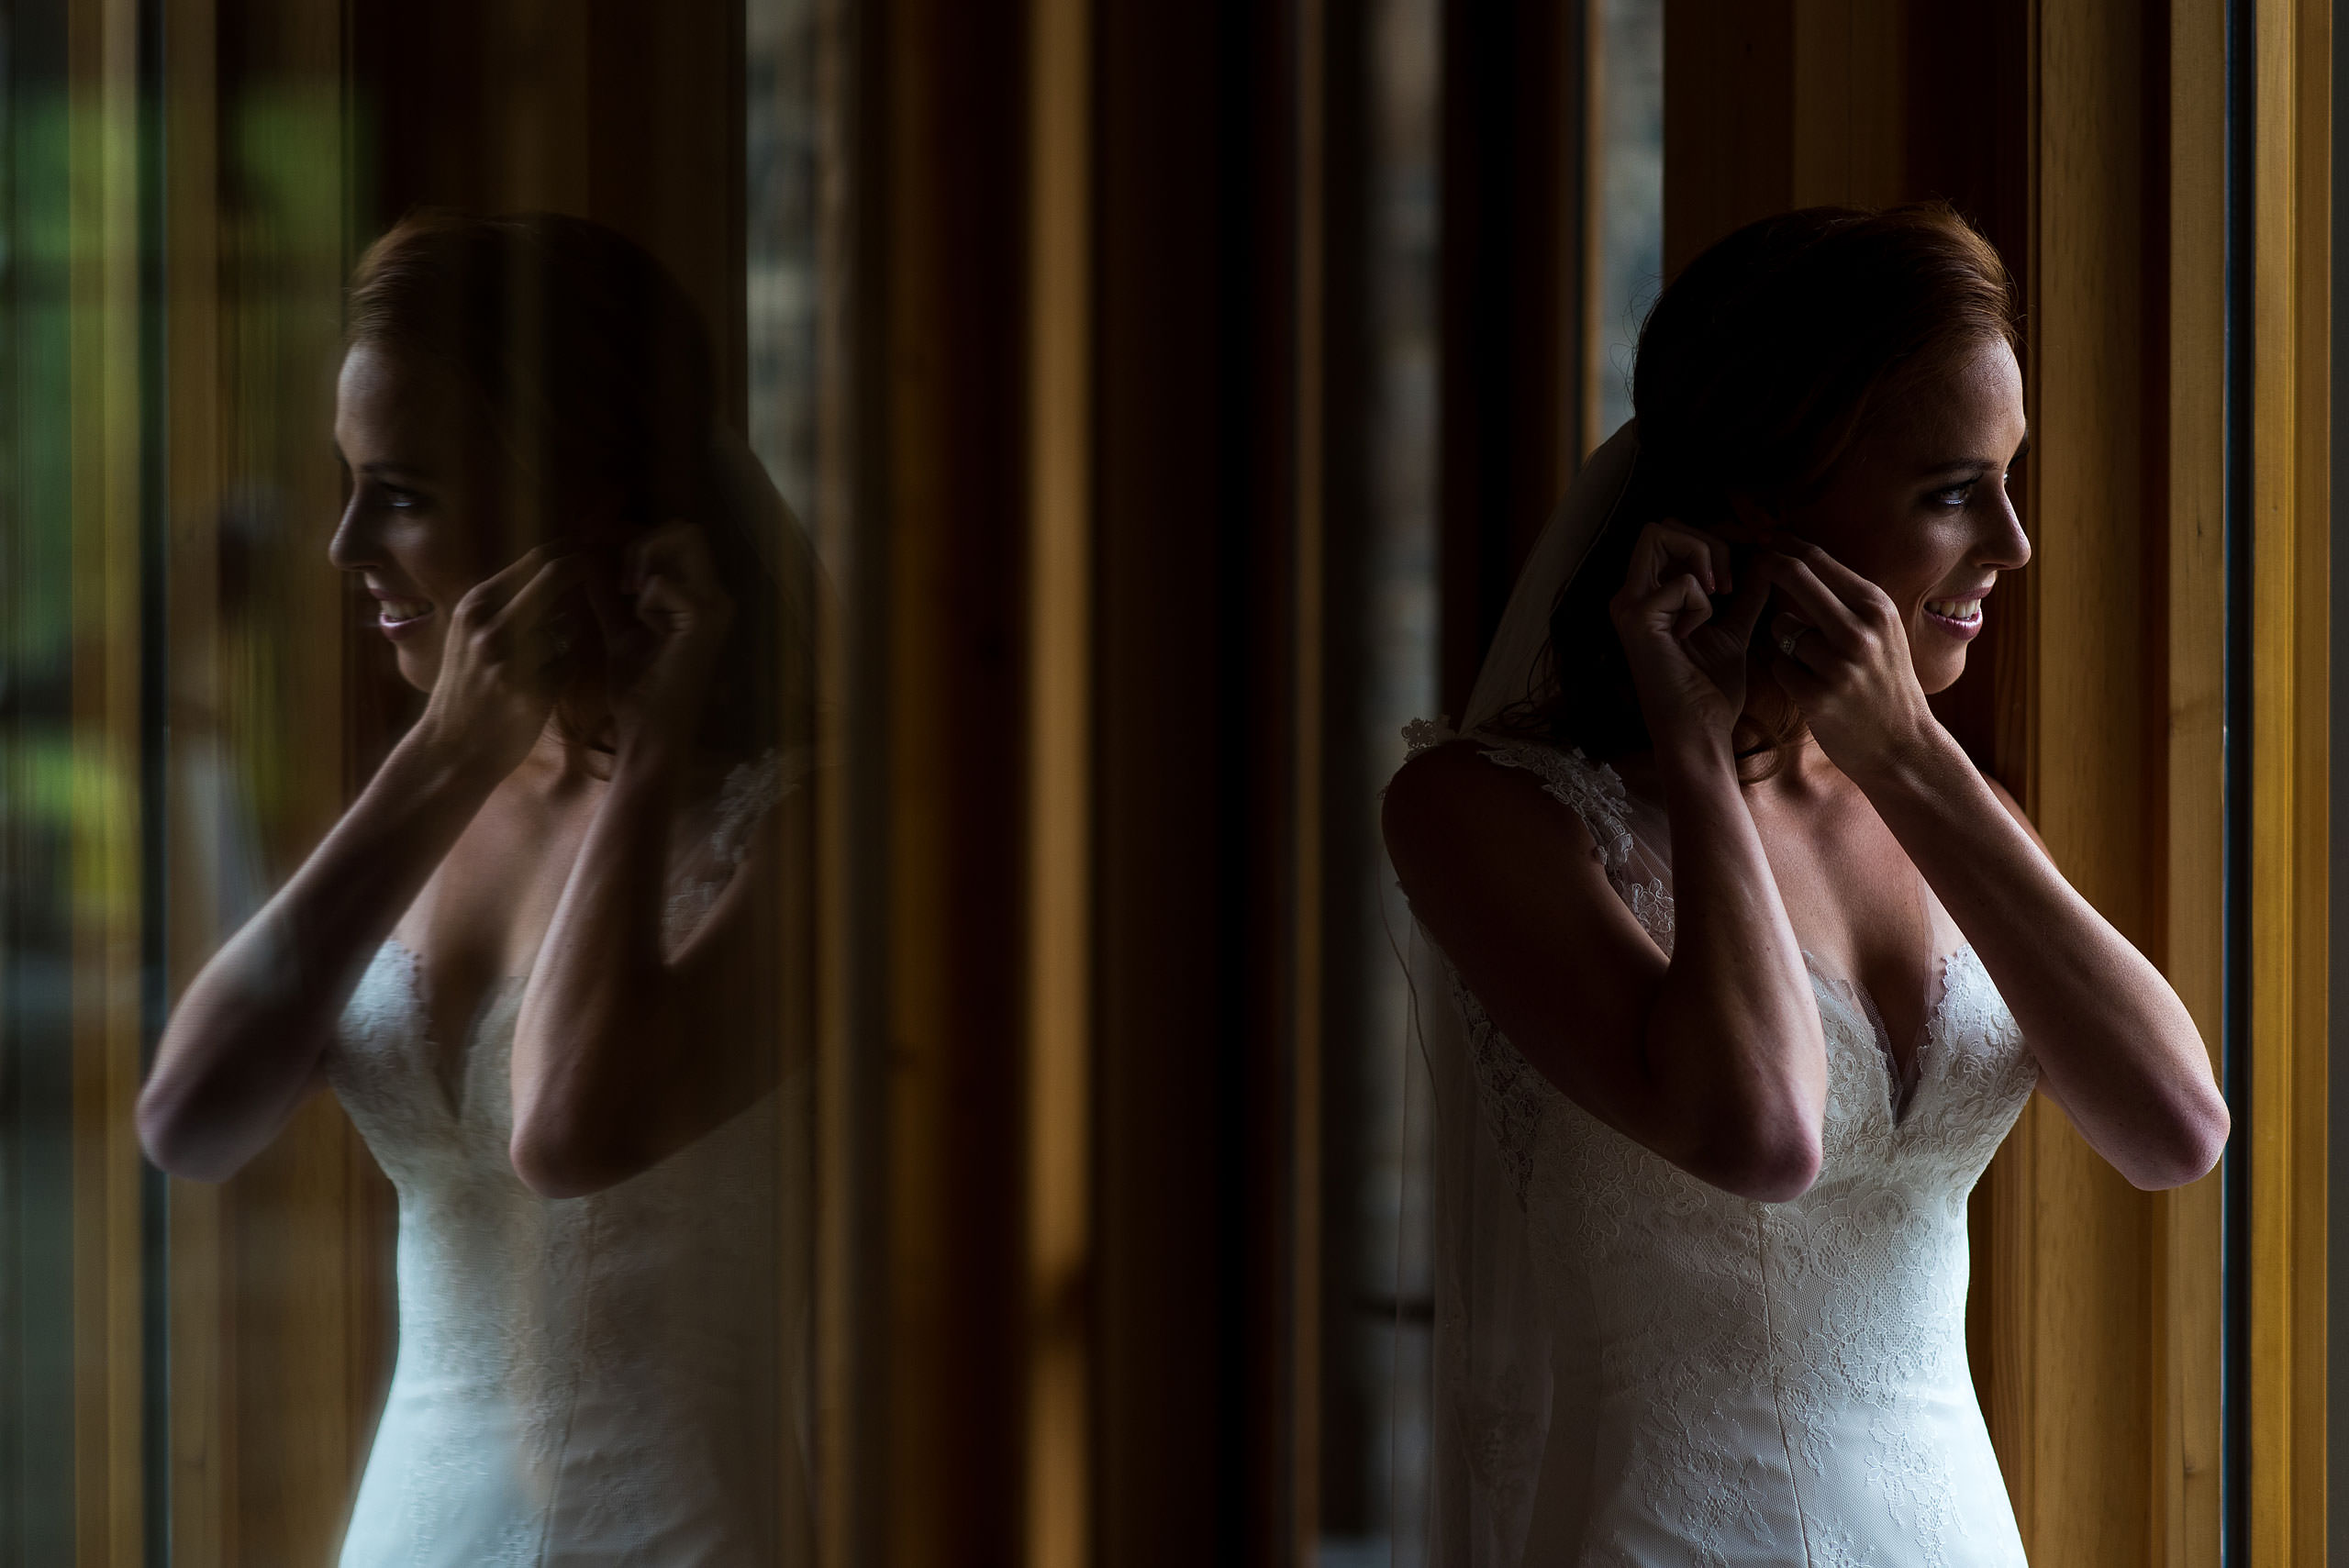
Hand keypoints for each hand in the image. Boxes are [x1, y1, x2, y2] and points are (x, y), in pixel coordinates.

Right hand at [414, 545, 582, 779]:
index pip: (532, 560)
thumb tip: (554, 564)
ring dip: (566, 637)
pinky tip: (540, 687)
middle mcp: (490, 626)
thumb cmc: (467, 686)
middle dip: (582, 568)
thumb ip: (505, 603)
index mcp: (474, 606)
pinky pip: (570, 662)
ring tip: (540, 660)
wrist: (450, 748)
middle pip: (554, 576)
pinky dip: (563, 669)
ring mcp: (511, 659)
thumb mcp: (471, 634)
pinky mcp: (532, 690)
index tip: (588, 546)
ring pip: (569, 624)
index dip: (567, 550)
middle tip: (595, 568)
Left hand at [594, 522, 735, 752]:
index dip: (637, 540)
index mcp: (700, 597)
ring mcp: (716, 606)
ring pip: (683, 540)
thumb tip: (587, 552)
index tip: (611, 565)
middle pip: (685, 530)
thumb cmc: (639, 691)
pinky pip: (662, 583)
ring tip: (628, 595)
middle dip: (642, 544)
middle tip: (621, 580)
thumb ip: (609, 593)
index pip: (677, 538)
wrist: (649, 735)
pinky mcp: (706, 620)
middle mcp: (716, 596)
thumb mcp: (619, 629)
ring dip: (644, 560)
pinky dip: (643, 599)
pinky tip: (646, 629)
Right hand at [1609, 519, 1770, 755]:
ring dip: (1703, 557)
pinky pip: (1681, 582)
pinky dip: (1702, 605)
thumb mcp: (1734, 629)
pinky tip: (1695, 635)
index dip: (1707, 543)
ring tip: (1717, 596)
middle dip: (1707, 542)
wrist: (1700, 732)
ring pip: (1660, 533)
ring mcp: (1628, 604)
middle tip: (1726, 585)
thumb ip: (1745, 594)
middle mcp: (1630, 594)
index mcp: (1648, 595)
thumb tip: (1766, 559)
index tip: (1732, 581)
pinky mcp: (1635, 618)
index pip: (1668, 534)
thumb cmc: (1711, 690)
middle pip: (1661, 525)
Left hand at [1755, 537, 1938, 775]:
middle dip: (1765, 566)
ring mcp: (1838, 664)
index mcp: (1877, 608)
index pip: (1818, 560)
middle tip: (1749, 565)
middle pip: (1794, 577)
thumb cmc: (1886, 685)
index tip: (1761, 539)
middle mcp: (1860, 630)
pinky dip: (1787, 673)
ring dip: (1785, 641)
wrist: (1903, 747)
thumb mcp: (1882, 633)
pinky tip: (1811, 689)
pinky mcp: (1816, 695)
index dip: (1783, 545)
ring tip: (1814, 665)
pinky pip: (1778, 666)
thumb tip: (1798, 558)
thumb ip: (1847, 600)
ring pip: (1781, 628)